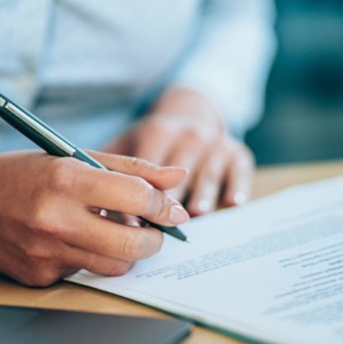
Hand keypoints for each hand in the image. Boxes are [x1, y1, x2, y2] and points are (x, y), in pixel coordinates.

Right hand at [0, 150, 187, 286]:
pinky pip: (84, 272)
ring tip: (117, 232)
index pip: (136, 197)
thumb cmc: (23, 172)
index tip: (173, 210)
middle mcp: (55, 219)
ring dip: (128, 253)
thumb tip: (176, 178)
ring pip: (113, 267)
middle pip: (131, 245)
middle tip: (155, 231)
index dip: (164, 205)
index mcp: (67, 179)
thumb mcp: (75, 157)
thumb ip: (131, 168)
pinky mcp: (39, 276)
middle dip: (156, 240)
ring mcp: (45, 253)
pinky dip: (92, 256)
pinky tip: (77, 240)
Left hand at [105, 87, 254, 215]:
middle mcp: (189, 135)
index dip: (139, 200)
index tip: (131, 222)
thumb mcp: (129, 142)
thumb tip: (102, 210)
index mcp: (157, 132)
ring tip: (198, 213)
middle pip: (179, 178)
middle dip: (168, 205)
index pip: (148, 170)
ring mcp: (215, 143)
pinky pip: (239, 172)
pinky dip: (237, 187)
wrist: (190, 113)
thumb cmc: (153, 138)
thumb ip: (113, 170)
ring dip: (202, 196)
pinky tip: (232, 203)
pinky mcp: (237, 152)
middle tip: (160, 230)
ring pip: (208, 176)